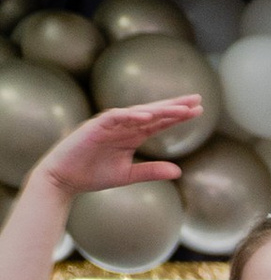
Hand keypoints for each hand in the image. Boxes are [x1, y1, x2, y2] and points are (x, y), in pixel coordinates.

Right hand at [34, 102, 194, 199]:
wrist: (63, 179)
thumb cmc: (93, 174)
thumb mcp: (128, 175)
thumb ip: (151, 171)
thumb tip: (179, 171)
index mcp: (131, 135)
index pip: (159, 122)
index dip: (178, 116)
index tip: (198, 111)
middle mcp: (123, 126)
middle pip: (153, 112)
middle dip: (175, 106)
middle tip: (198, 100)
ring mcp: (109, 124)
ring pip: (138, 112)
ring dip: (159, 109)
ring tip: (180, 108)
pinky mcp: (94, 127)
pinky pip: (115, 117)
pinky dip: (131, 115)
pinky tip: (148, 115)